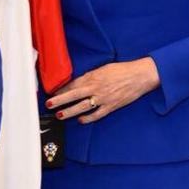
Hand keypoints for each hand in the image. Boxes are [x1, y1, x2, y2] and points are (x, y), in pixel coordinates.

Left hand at [45, 58, 160, 123]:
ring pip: (82, 107)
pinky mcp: (111, 106)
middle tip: (49, 104)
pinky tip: (81, 120)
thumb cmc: (122, 70)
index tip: (52, 92)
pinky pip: (97, 114)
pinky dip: (88, 118)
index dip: (62, 89)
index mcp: (93, 77)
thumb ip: (91, 76)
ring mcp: (103, 98)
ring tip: (60, 115)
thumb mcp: (104, 68)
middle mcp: (96, 88)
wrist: (139, 76)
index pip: (73, 84)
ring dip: (70, 111)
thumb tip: (78, 82)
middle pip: (74, 95)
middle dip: (60, 100)